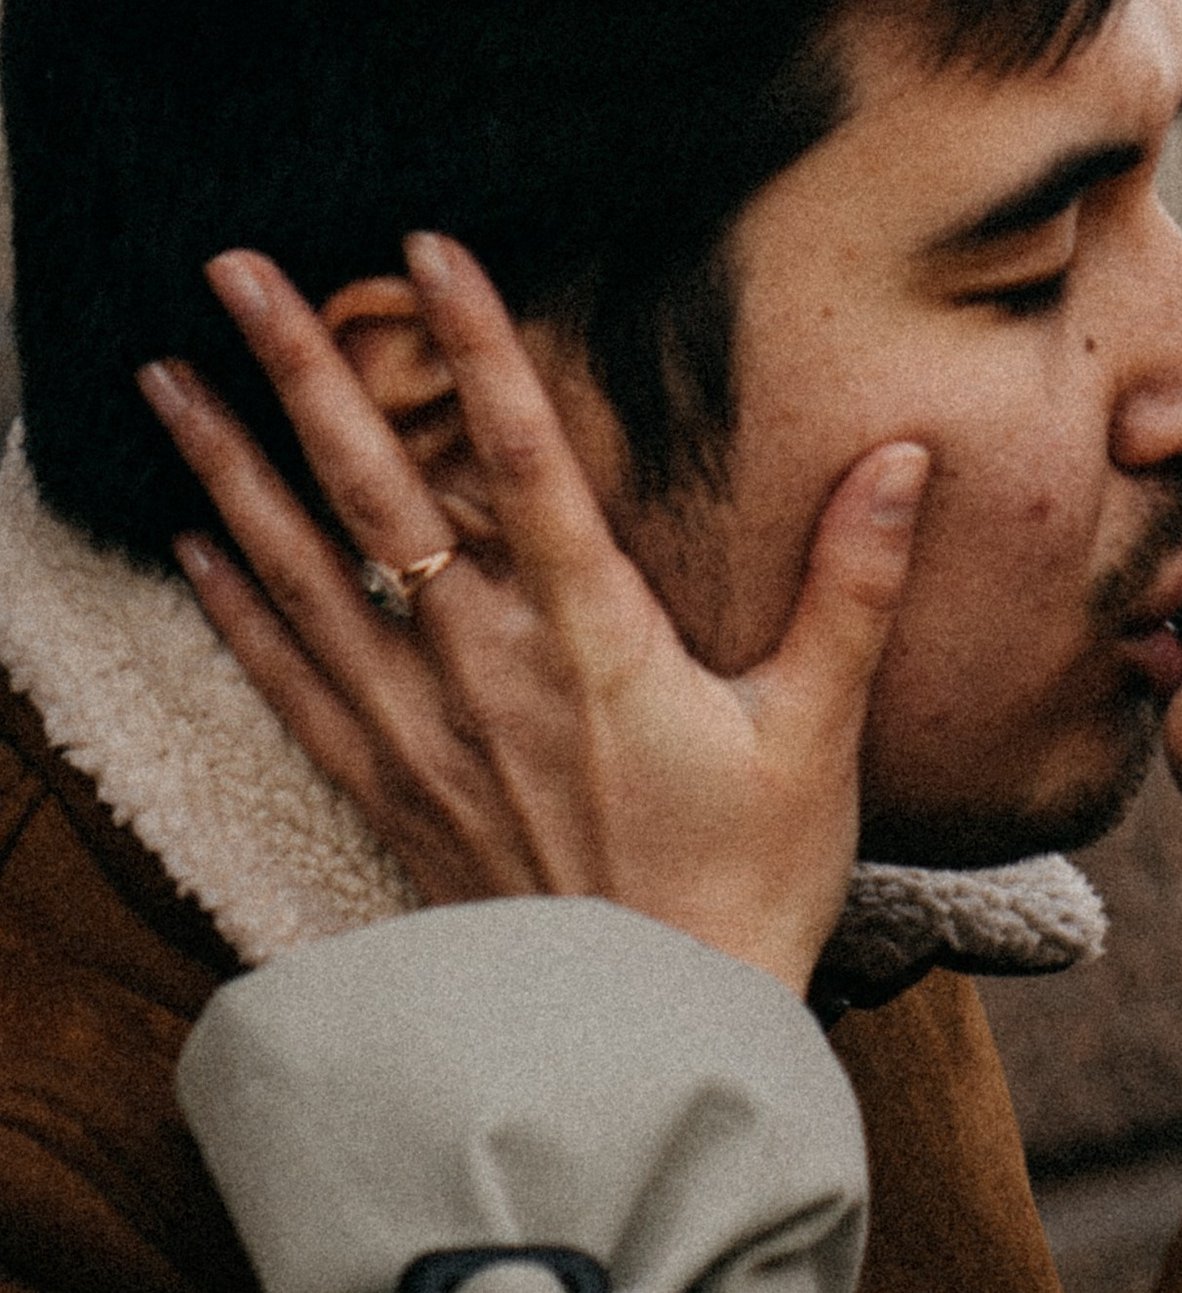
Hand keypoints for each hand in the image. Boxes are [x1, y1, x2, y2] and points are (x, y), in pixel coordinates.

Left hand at [140, 238, 927, 991]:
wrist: (651, 1045)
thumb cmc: (749, 890)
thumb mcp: (818, 732)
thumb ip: (852, 585)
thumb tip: (906, 459)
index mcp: (597, 642)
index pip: (524, 460)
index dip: (478, 346)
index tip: (430, 247)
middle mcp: (488, 672)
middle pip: (374, 494)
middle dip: (301, 371)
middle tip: (234, 269)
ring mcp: (423, 734)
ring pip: (305, 575)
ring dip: (228, 470)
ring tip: (164, 379)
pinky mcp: (389, 794)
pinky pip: (289, 684)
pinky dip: (235, 609)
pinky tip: (191, 544)